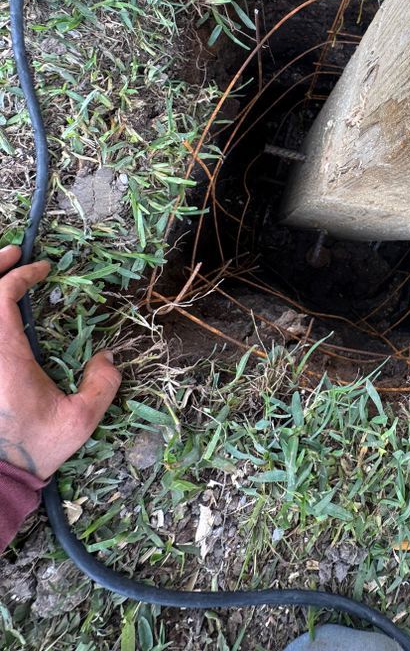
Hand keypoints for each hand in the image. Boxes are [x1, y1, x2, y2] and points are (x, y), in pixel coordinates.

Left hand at [0, 244, 120, 479]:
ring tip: (3, 276)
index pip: (1, 296)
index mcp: (3, 355)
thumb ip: (102, 384)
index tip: (43, 269)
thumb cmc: (33, 449)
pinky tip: (0, 313)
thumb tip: (105, 357)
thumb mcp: (80, 420)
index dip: (21, 275)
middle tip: (14, 253)